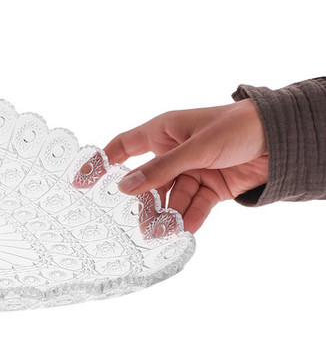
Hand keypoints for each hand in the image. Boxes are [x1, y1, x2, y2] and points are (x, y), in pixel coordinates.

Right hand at [103, 99, 267, 232]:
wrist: (282, 137)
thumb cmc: (237, 127)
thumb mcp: (196, 147)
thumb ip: (161, 169)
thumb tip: (125, 187)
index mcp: (162, 132)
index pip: (122, 147)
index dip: (101, 163)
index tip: (80, 183)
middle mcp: (172, 152)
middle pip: (147, 183)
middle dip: (143, 205)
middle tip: (139, 226)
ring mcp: (191, 171)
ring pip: (170, 199)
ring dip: (167, 217)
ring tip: (162, 235)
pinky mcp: (210, 187)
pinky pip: (193, 207)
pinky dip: (189, 219)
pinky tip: (184, 231)